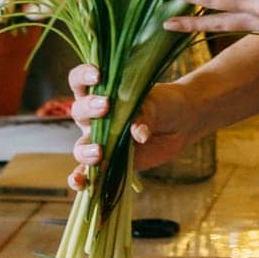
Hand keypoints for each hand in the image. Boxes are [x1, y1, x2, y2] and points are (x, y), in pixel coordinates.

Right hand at [66, 63, 197, 190]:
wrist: (179, 124)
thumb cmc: (164, 105)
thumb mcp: (156, 104)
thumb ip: (145, 115)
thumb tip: (139, 134)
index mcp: (101, 92)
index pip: (80, 81)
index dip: (83, 76)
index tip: (97, 75)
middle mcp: (94, 117)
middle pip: (79, 111)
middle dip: (89, 109)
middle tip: (105, 107)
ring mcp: (99, 140)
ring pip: (80, 146)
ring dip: (85, 150)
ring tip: (99, 153)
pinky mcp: (107, 162)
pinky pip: (86, 172)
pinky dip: (80, 178)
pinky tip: (80, 182)